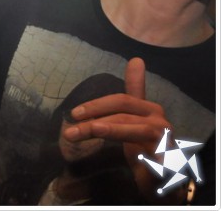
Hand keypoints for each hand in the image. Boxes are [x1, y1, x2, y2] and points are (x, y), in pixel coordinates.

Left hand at [62, 57, 178, 201]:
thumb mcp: (134, 118)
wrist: (167, 178)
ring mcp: (165, 140)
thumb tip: (136, 60)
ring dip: (105, 131)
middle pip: (122, 114)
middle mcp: (159, 121)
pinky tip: (121, 156)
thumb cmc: (148, 145)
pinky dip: (134, 155)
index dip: (96, 105)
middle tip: (70, 131)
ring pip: (132, 130)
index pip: (121, 100)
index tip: (74, 113)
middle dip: (94, 121)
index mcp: (149, 109)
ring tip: (83, 133)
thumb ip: (133, 92)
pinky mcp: (168, 161)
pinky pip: (147, 155)